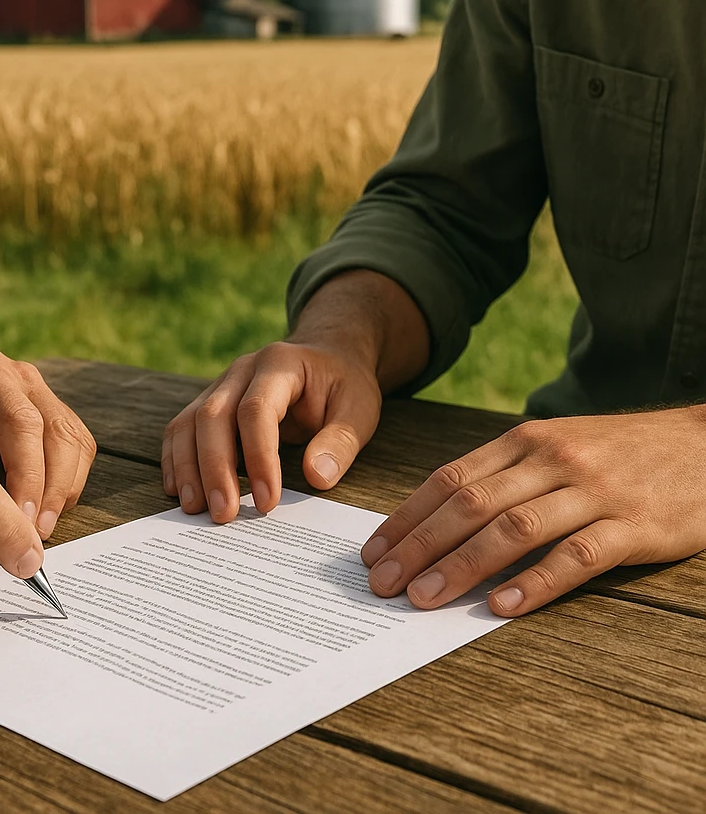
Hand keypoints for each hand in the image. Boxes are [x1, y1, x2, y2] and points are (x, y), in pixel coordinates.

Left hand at [0, 343, 95, 540]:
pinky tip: (40, 514)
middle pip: (58, 432)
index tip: (18, 522)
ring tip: (35, 533)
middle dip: (51, 491)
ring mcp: (38, 391)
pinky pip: (76, 449)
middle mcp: (17, 375)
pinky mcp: (51, 411)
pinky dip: (66, 485)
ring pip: (74, 442)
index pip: (22, 423)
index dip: (27, 476)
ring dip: (62, 492)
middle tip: (31, 538)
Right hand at [161, 270, 428, 523]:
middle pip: (213, 416)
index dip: (258, 457)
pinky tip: (180, 490)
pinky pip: (181, 429)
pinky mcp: (209, 403)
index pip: (256, 410)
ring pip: (189, 423)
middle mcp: (240, 371)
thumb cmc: (342, 385)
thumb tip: (318, 477)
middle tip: (223, 515)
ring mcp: (219, 386)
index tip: (268, 501)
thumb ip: (341, 441)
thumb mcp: (359, 408)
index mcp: (278, 364)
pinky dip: (176, 460)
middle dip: (214, 468)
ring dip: (188, 468)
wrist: (325, 357)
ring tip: (195, 509)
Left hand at [361, 408, 705, 616]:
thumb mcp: (556, 446)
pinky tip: (504, 606)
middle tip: (382, 583)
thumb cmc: (618, 452)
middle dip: (418, 546)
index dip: (407, 517)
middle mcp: (551, 460)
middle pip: (470, 505)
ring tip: (425, 599)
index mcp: (524, 440)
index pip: (450, 479)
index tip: (374, 551)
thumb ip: (505, 474)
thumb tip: (441, 517)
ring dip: (461, 566)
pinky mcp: (633, 525)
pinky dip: (537, 582)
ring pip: (513, 529)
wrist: (705, 443)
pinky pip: (577, 555)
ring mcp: (592, 491)